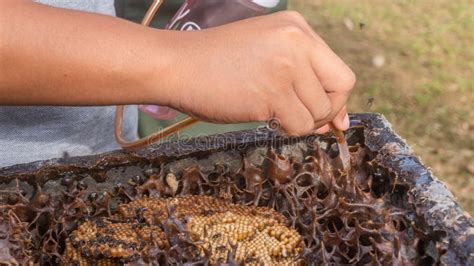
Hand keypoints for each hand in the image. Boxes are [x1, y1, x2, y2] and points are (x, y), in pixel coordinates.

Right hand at [161, 11, 354, 134]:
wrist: (177, 65)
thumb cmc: (217, 62)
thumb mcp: (267, 55)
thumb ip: (305, 79)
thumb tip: (340, 122)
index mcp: (297, 28)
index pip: (340, 71)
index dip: (335, 98)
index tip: (322, 113)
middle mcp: (298, 42)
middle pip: (340, 90)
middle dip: (325, 112)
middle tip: (299, 116)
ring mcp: (286, 67)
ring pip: (320, 113)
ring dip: (300, 122)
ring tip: (272, 112)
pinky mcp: (272, 93)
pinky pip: (299, 126)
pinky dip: (286, 130)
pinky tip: (265, 117)